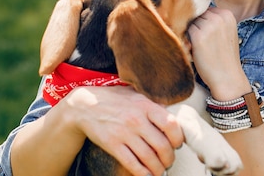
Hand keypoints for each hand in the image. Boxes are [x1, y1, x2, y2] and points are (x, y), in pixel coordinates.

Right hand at [64, 85, 183, 175]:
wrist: (84, 105)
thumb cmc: (114, 99)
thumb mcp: (135, 94)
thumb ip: (152, 103)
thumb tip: (172, 113)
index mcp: (145, 105)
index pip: (171, 124)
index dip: (178, 137)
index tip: (177, 143)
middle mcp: (137, 119)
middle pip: (162, 145)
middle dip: (169, 158)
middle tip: (169, 161)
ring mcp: (124, 133)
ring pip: (149, 158)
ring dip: (158, 168)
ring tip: (159, 170)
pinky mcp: (112, 145)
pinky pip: (132, 164)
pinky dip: (142, 173)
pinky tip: (147, 175)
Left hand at [188, 7, 249, 97]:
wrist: (227, 77)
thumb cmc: (225, 57)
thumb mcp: (227, 33)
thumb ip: (215, 21)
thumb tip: (193, 13)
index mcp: (227, 15)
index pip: (207, 9)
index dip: (203, 22)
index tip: (206, 34)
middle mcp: (219, 17)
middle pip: (198, 14)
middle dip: (196, 26)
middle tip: (200, 41)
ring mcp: (209, 26)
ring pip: (190, 22)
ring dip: (190, 33)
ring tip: (198, 46)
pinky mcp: (198, 36)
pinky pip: (185, 31)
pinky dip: (186, 39)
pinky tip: (192, 48)